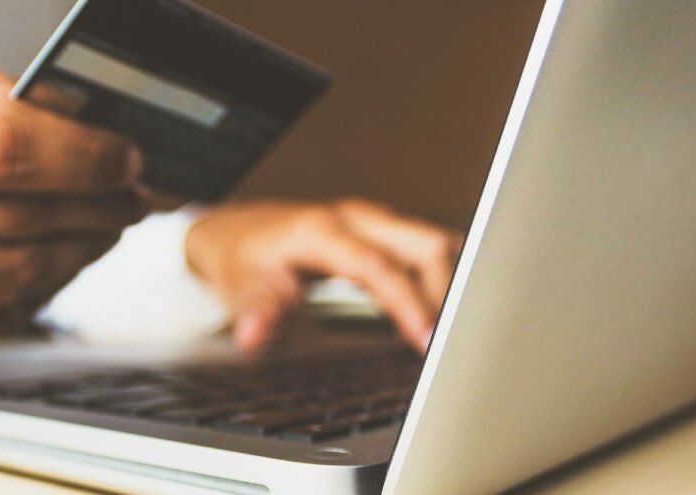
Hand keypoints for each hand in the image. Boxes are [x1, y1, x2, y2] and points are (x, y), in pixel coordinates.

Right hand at [0, 69, 145, 391]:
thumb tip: (78, 115)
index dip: (80, 150)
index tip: (123, 154)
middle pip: (17, 207)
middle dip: (95, 200)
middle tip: (128, 193)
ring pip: (18, 270)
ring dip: (78, 248)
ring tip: (99, 228)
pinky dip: (37, 292)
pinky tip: (46, 269)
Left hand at [185, 199, 461, 353]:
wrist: (234, 230)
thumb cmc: (240, 258)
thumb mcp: (238, 286)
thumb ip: (257, 310)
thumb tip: (254, 336)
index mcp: (321, 230)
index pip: (379, 266)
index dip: (408, 303)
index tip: (427, 340)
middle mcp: (354, 218)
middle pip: (424, 244)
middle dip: (448, 292)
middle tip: (455, 342)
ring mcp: (372, 221)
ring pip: (434, 243)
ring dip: (453, 284)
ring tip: (460, 330)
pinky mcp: (381, 231)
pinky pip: (427, 249)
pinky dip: (445, 277)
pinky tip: (449, 310)